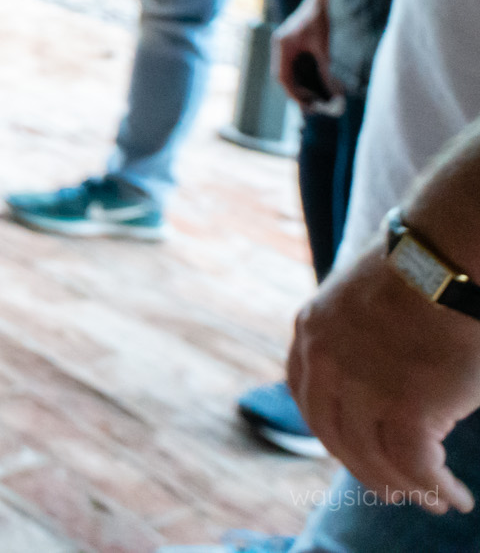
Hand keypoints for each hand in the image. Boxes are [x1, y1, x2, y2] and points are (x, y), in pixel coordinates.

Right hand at [273, 0, 335, 109]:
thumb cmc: (319, 16)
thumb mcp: (324, 40)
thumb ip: (325, 64)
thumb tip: (334, 90)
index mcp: (282, 44)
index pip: (281, 76)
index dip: (292, 93)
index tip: (306, 105)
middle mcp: (279, 46)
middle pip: (282, 77)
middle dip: (295, 94)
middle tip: (311, 109)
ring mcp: (284, 47)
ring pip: (286, 74)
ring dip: (298, 88)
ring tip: (315, 103)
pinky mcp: (291, 47)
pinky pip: (292, 68)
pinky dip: (301, 80)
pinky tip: (315, 88)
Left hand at [289, 230, 479, 513]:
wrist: (447, 259)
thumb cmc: (422, 271)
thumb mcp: (364, 297)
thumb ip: (357, 333)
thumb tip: (380, 361)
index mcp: (311, 331)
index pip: (306, 397)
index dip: (328, 430)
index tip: (348, 450)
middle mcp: (327, 363)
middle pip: (335, 436)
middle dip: (364, 470)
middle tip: (392, 491)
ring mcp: (363, 388)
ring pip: (375, 459)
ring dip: (405, 488)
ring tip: (432, 501)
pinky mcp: (406, 409)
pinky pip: (416, 467)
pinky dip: (434, 489)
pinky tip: (454, 498)